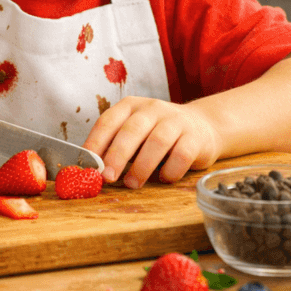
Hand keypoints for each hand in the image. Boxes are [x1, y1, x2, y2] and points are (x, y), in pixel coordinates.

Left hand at [83, 96, 221, 188]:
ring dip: (142, 166)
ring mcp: (176, 121)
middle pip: (132, 130)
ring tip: (132, 184)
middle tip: (108, 177)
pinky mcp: (195, 137)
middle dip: (117, 155)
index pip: (108, 121)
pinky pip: (181, 155)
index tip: (87, 165)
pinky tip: (164, 179)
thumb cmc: (158, 134)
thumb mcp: (134, 134)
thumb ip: (115, 146)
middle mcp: (152, 109)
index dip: (96, 143)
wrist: (202, 126)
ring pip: (157, 141)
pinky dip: (170, 170)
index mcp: (131, 106)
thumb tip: (91, 170)